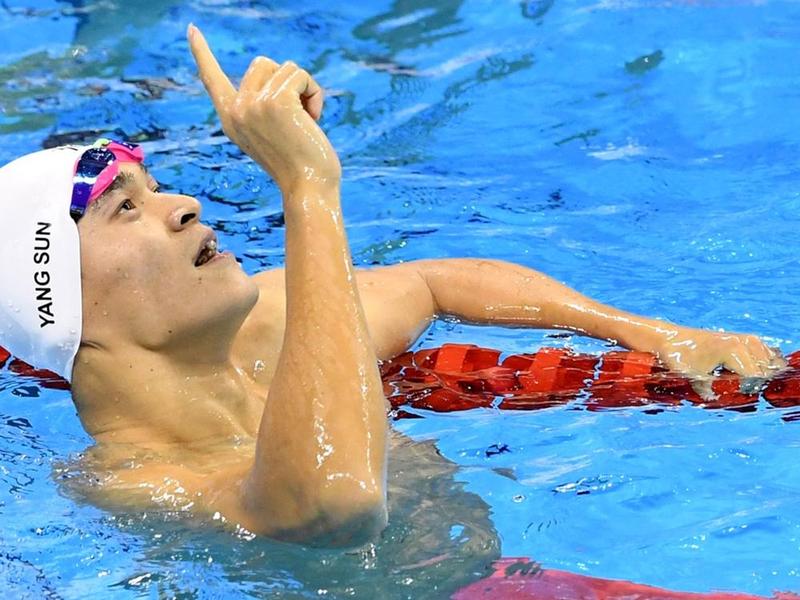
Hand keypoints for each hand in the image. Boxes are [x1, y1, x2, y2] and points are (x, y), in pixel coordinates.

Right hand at [187, 24, 339, 191]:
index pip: (211, 79)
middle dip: (287, 83)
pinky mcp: (276, 102)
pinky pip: (301, 75)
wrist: (308, 189)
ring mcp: (253, 105)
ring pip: (285, 68)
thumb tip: (275, 75)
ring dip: (304, 90)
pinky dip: (315, 93)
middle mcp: (236, 110)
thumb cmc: (299, 166)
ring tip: (306, 121)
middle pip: (263, 63)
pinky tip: (314, 120)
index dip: (202, 53)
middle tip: (297, 118)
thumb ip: (263, 108)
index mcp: (231, 120)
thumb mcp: (271, 134)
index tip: (192, 29)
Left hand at [654, 327, 786, 390]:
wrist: (671, 338)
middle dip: (755, 383)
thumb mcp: (693, 377)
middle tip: (737, 389)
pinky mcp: (745, 338)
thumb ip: (708, 391)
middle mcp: (744, 342)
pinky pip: (765, 352)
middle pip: (765, 370)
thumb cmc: (679, 357)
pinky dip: (762, 363)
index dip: (747, 391)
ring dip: (760, 373)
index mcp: (734, 351)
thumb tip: (715, 401)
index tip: (735, 396)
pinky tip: (748, 372)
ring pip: (769, 361)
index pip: (755, 377)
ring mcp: (746, 338)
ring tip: (742, 381)